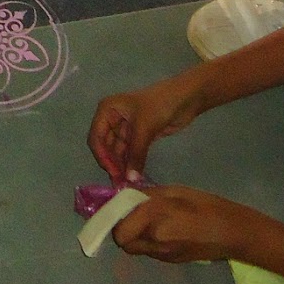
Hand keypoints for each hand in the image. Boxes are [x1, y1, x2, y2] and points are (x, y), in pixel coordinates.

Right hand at [89, 75, 204, 182]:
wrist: (186, 98)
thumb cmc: (159, 105)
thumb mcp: (144, 128)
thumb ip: (136, 154)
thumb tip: (131, 181)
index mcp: (107, 110)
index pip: (97, 136)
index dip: (102, 155)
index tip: (113, 173)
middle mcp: (113, 119)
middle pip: (106, 146)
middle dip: (112, 163)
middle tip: (120, 184)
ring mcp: (126, 128)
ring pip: (118, 151)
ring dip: (121, 166)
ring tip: (126, 184)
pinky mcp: (139, 136)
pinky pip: (131, 152)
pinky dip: (131, 164)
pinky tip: (133, 177)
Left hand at [114, 186, 259, 263]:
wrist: (231, 232)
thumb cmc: (205, 205)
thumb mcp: (174, 191)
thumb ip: (147, 195)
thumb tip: (127, 196)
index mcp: (154, 217)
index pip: (120, 229)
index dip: (116, 218)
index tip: (122, 207)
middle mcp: (154, 239)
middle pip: (124, 242)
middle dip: (123, 229)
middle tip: (132, 215)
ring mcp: (163, 254)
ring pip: (135, 248)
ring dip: (135, 236)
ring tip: (148, 221)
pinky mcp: (171, 262)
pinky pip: (149, 252)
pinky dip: (148, 242)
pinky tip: (163, 230)